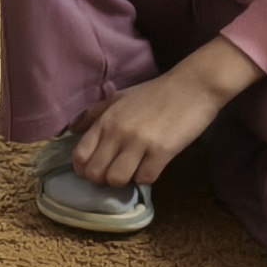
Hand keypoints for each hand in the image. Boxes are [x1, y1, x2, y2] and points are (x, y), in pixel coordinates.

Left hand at [72, 37, 260, 186]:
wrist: (193, 86)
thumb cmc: (156, 92)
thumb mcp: (120, 97)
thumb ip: (95, 114)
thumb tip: (72, 130)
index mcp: (105, 120)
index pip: (79, 156)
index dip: (84, 169)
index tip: (96, 168)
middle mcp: (118, 132)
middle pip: (95, 173)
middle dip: (102, 179)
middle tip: (116, 172)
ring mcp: (139, 142)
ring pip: (116, 179)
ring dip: (124, 181)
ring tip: (133, 170)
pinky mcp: (162, 151)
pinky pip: (145, 178)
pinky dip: (146, 178)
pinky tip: (152, 166)